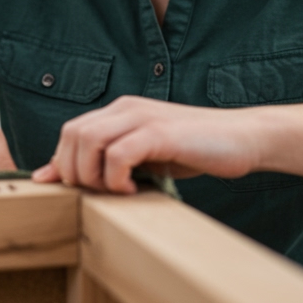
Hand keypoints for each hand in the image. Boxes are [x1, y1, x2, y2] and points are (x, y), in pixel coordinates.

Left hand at [31, 96, 261, 192]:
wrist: (242, 138)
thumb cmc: (195, 150)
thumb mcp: (145, 156)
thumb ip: (108, 160)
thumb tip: (59, 177)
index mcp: (120, 111)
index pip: (70, 132)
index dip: (63, 164)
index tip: (74, 192)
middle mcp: (126, 108)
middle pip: (71, 135)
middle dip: (74, 172)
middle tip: (97, 194)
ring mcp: (143, 118)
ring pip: (88, 141)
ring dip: (93, 175)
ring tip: (114, 192)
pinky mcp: (160, 133)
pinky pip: (118, 154)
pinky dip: (116, 178)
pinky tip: (132, 191)